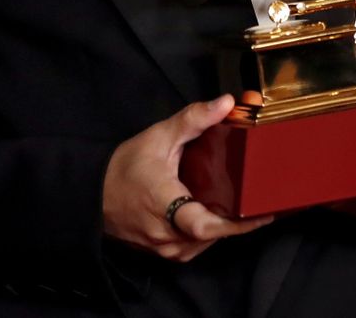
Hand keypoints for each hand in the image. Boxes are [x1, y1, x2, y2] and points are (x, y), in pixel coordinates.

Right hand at [102, 95, 274, 261]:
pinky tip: (214, 214)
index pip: (207, 225)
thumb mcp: (160, 137)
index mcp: (166, 206)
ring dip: (221, 226)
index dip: (238, 224)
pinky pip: (193, 246)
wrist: (91, 193)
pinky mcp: (162, 252)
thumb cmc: (125, 166)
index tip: (265, 214)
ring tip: (241, 206)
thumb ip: (194, 119)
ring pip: (204, 243)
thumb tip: (227, 103)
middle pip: (213, 234)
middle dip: (237, 219)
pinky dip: (206, 232)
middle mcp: (166, 234)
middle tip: (260, 200)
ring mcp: (164, 247)